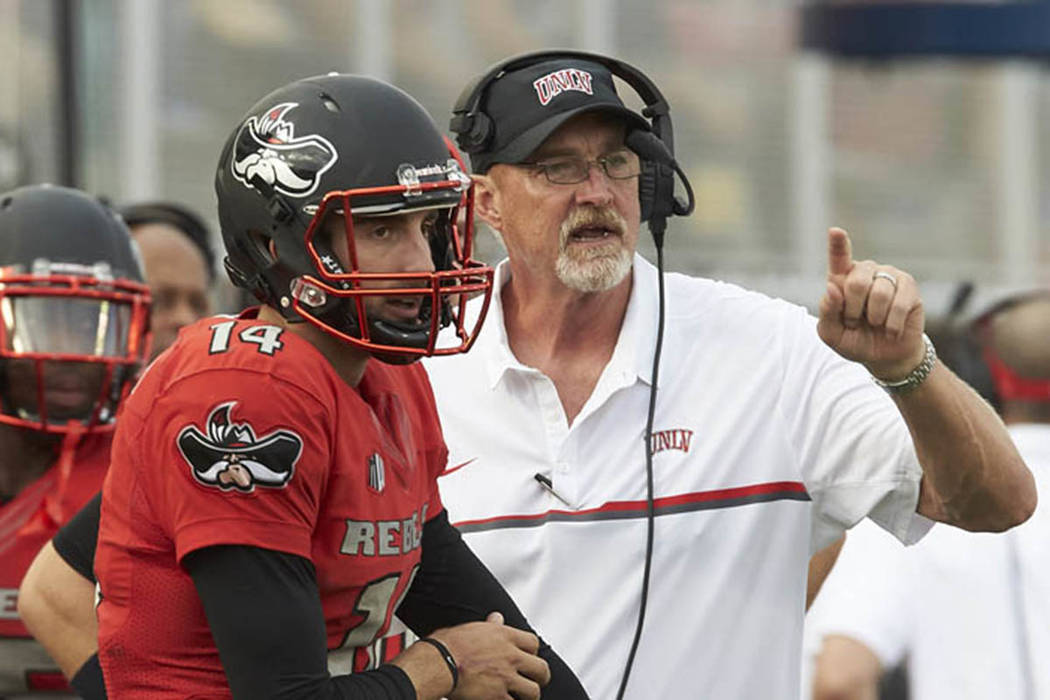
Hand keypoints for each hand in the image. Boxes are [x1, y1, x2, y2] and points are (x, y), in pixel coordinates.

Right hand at [430, 612, 550, 699]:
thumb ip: (490, 626)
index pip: (533, 643)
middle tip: (535, 680)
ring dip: (528, 694)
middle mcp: (510, 657)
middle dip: (540, 676)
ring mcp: (506, 678)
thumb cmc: (448, 646)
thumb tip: (497, 618)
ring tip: (522, 695)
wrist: (438, 664)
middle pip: (541, 668)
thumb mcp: (472, 628)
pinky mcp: (497, 697)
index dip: (533, 652)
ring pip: (533, 691)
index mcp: (505, 636)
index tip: (529, 657)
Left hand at [817, 227, 924, 379]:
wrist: (884, 356)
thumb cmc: (854, 340)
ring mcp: (888, 275)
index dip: (838, 244)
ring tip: (874, 324)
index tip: (835, 231)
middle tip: (854, 322)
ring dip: (873, 318)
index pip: (839, 257)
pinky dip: (891, 324)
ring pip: (879, 293)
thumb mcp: (832, 334)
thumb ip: (827, 313)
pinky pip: (899, 304)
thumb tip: (832, 288)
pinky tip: (890, 329)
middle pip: (856, 282)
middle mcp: (865, 271)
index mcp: (841, 278)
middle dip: (852, 311)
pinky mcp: (909, 286)